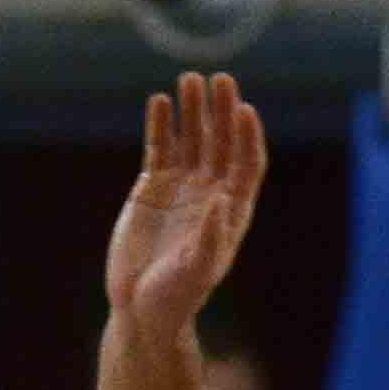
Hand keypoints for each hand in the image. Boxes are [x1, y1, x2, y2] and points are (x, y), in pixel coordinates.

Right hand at [105, 72, 266, 332]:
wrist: (140, 309)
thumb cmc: (176, 297)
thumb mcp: (197, 271)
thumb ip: (211, 237)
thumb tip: (222, 199)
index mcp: (232, 210)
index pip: (248, 163)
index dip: (248, 136)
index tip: (244, 110)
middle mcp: (210, 192)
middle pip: (222, 142)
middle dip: (222, 111)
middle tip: (220, 80)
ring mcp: (181, 186)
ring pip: (192, 138)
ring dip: (193, 110)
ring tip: (189, 80)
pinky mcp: (151, 187)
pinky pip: (159, 148)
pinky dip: (161, 124)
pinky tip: (160, 102)